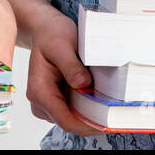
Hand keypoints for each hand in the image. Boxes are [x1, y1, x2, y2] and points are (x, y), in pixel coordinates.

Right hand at [25, 6, 102, 136]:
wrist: (46, 29)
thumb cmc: (52, 35)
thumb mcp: (62, 45)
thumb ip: (71, 67)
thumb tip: (84, 85)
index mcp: (39, 90)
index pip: (65, 120)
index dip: (88, 125)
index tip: (108, 122)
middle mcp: (40, 101)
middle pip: (70, 122)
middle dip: (92, 120)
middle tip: (115, 113)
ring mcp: (47, 103)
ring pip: (72, 119)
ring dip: (90, 115)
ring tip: (108, 103)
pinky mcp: (56, 100)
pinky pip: (73, 111)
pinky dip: (86, 108)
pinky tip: (98, 97)